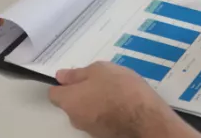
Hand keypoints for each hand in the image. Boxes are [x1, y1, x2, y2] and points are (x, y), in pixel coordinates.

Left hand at [48, 62, 200, 137]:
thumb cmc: (121, 88)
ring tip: (117, 90)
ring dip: (96, 101)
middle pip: (72, 103)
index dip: (64, 82)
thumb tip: (61, 76)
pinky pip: (101, 118)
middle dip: (83, 92)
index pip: (54, 93)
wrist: (145, 117)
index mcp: (69, 101)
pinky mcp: (105, 134)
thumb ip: (78, 73)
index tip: (78, 75)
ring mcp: (90, 129)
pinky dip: (108, 111)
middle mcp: (74, 118)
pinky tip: (123, 102)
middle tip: (102, 80)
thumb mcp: (101, 69)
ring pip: (87, 111)